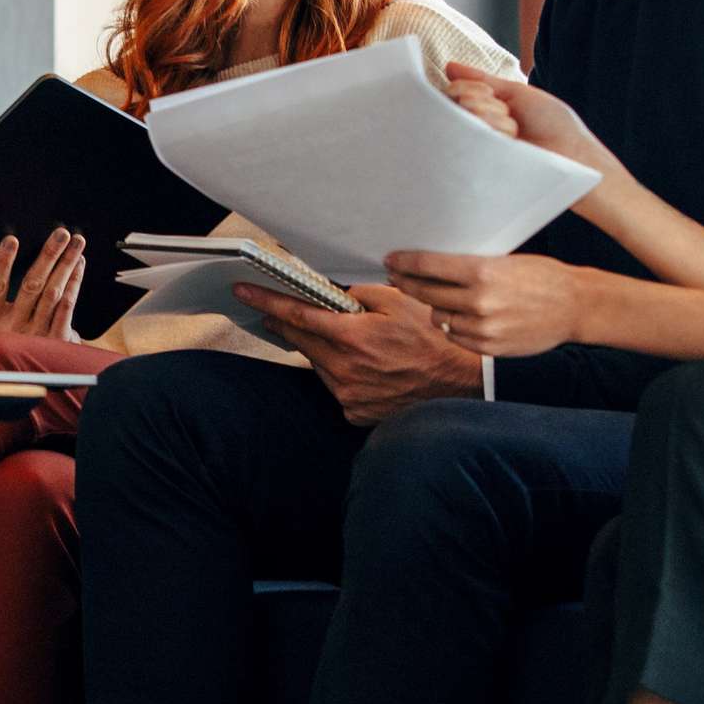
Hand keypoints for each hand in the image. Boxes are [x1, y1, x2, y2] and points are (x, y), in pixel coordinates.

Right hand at [0, 230, 85, 339]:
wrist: (17, 384)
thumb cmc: (1, 349)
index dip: (2, 262)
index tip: (11, 240)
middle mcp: (13, 327)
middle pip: (32, 285)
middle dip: (48, 256)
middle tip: (61, 234)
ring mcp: (36, 335)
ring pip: (53, 293)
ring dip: (66, 265)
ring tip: (76, 244)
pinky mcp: (56, 341)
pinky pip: (66, 309)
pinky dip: (73, 286)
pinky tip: (79, 268)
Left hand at [239, 282, 480, 424]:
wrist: (460, 384)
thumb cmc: (434, 339)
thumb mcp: (399, 301)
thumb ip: (359, 293)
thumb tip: (331, 291)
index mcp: (352, 337)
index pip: (297, 315)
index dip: (267, 302)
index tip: (243, 292)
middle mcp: (344, 369)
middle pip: (301, 340)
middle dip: (287, 323)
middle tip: (275, 311)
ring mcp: (348, 394)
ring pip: (318, 364)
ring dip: (323, 349)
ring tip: (352, 341)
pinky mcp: (354, 412)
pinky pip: (336, 386)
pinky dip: (342, 373)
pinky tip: (367, 367)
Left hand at [381, 250, 597, 359]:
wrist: (575, 306)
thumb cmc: (541, 276)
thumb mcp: (504, 260)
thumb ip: (468, 266)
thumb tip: (429, 265)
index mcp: (482, 271)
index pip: (428, 265)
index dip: (405, 262)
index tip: (391, 260)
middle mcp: (479, 300)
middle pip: (426, 292)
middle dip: (408, 283)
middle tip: (397, 277)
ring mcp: (483, 327)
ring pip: (438, 317)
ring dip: (436, 307)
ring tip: (442, 298)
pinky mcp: (489, 347)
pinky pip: (455, 336)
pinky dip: (453, 327)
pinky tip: (461, 317)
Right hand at [442, 63, 618, 179]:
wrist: (572, 154)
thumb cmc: (552, 124)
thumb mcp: (517, 93)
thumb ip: (482, 79)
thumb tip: (449, 66)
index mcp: (485, 110)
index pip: (454, 92)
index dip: (468, 88)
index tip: (491, 94)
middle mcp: (476, 129)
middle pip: (453, 104)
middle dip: (482, 102)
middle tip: (507, 115)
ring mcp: (477, 149)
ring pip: (460, 121)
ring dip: (490, 118)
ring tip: (513, 133)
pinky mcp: (479, 168)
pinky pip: (465, 143)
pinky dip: (491, 132)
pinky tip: (509, 142)